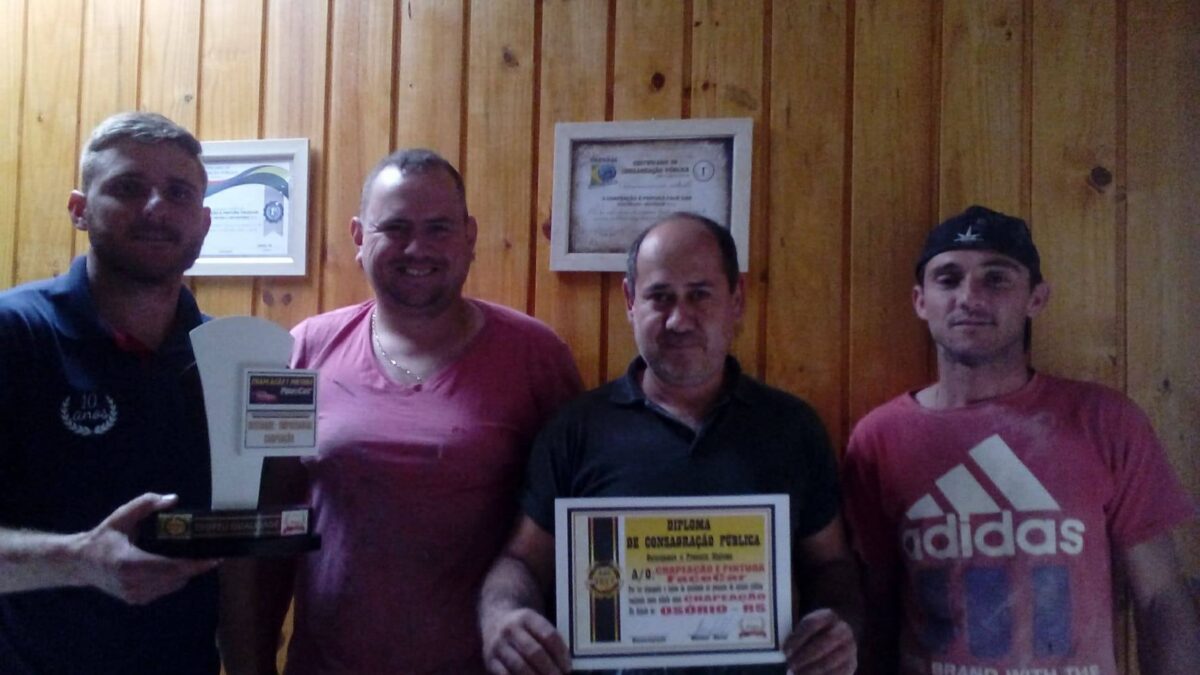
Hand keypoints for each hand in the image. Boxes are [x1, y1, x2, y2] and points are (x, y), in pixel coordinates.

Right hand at [73, 493, 219, 604]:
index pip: (170, 567)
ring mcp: (134, 595)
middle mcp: (132, 583)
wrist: (81, 563)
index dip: (194, 564)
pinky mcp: (135, 600)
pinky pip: (163, 590)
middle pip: (175, 578)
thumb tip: (173, 499)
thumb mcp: (121, 516)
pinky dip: (173, 580)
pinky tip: (177, 567)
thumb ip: (145, 504)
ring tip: (196, 558)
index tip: (213, 558)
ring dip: (185, 574)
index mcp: (129, 563)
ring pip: (172, 586)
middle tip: (211, 554)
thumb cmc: (103, 538)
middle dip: (195, 567)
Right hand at [482, 607, 570, 674]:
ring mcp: (498, 645)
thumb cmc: (523, 627)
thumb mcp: (535, 623)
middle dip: (549, 670)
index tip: (568, 668)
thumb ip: (550, 640)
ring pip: (519, 665)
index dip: (560, 654)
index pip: (548, 635)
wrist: (494, 618)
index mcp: (527, 617)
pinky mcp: (489, 660)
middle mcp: (510, 629)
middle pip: (534, 651)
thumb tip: (565, 666)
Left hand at [783, 607, 856, 674]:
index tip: (785, 651)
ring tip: (797, 674)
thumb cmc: (816, 633)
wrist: (840, 636)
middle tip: (791, 665)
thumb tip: (783, 653)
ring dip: (812, 670)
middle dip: (805, 656)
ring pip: (831, 661)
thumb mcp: (808, 627)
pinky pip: (839, 673)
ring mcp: (850, 648)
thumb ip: (797, 638)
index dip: (797, 638)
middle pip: (824, 643)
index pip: (812, 624)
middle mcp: (843, 630)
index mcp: (829, 616)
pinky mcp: (852, 664)